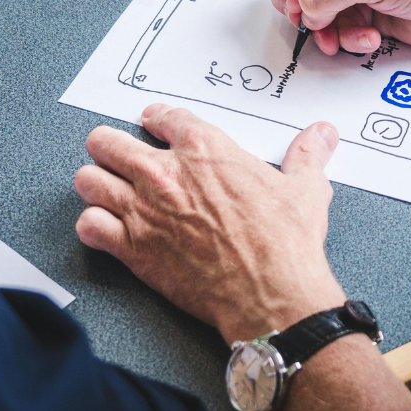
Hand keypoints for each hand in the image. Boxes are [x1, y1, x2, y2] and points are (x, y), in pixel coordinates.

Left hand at [73, 104, 346, 344]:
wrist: (271, 293)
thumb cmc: (285, 243)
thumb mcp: (305, 189)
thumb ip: (307, 155)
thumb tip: (321, 135)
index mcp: (204, 147)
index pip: (162, 116)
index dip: (156, 119)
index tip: (153, 124)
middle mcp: (165, 173)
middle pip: (108, 142)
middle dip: (111, 148)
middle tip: (119, 156)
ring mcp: (143, 209)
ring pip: (88, 180)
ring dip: (96, 184)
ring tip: (106, 190)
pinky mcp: (132, 248)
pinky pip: (88, 225)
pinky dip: (92, 227)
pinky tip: (105, 230)